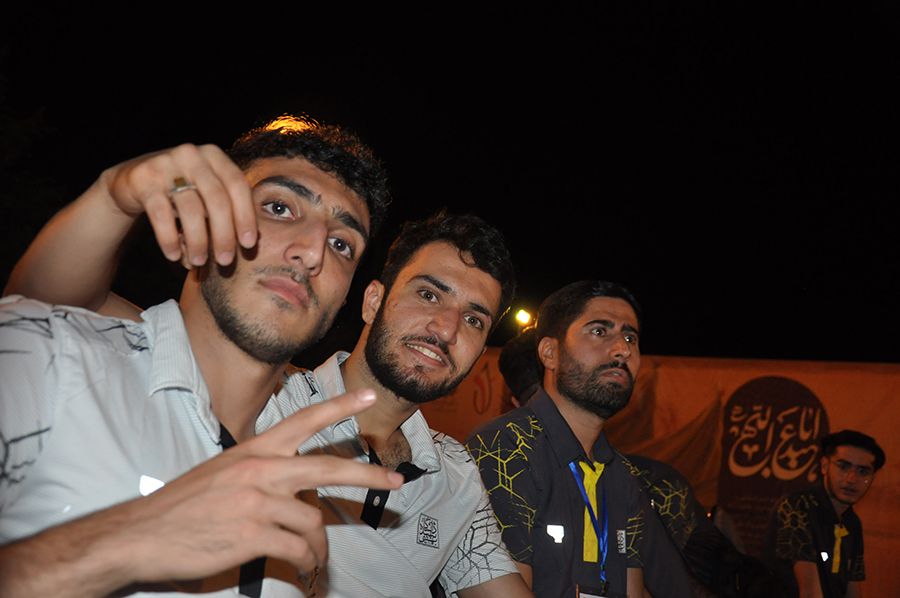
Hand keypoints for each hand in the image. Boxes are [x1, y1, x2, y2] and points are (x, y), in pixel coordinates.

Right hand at [0, 389, 402, 596]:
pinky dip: (307, 563)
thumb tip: (296, 486)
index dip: (340, 407)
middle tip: (395, 482)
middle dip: (367, 475)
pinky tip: (306, 571)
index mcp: (254, 450)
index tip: (370, 398)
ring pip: (313, 520)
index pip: (305, 420)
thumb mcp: (223, 472)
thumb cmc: (183, 505)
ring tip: (319, 561)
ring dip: (322, 546)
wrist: (141, 534)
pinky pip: (298, 549)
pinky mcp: (251, 534)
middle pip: (327, 467)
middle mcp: (260, 469)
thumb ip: (262, 471)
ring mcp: (257, 501)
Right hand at [101, 143, 257, 266]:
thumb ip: (227, 207)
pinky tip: (174, 255)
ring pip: (191, 209)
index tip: (249, 244)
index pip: (238, 185)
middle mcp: (192, 154)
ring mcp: (166, 164)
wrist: (132, 181)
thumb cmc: (180, 191)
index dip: (246, 216)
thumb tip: (250, 243)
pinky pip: (162, 215)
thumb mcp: (205, 191)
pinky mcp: (144, 179)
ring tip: (199, 261)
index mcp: (214, 155)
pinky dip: (170, 239)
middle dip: (224, 234)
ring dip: (198, 241)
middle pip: (217, 199)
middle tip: (225, 261)